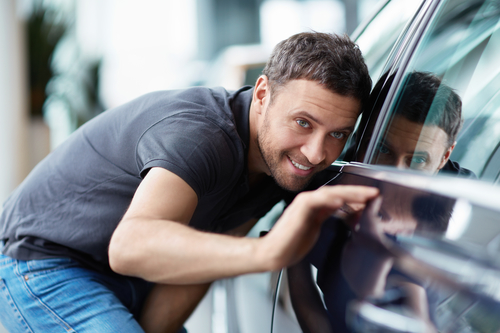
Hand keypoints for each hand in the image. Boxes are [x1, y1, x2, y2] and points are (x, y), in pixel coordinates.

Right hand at [257, 185, 378, 269]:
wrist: (274, 253)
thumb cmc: (291, 244)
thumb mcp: (315, 228)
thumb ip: (326, 216)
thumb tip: (343, 211)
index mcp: (314, 206)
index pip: (338, 196)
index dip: (355, 197)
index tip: (370, 199)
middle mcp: (309, 201)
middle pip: (337, 192)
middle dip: (357, 192)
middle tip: (374, 193)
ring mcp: (304, 203)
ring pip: (331, 193)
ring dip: (349, 193)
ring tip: (365, 195)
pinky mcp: (300, 208)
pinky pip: (318, 200)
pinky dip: (331, 199)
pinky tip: (342, 201)